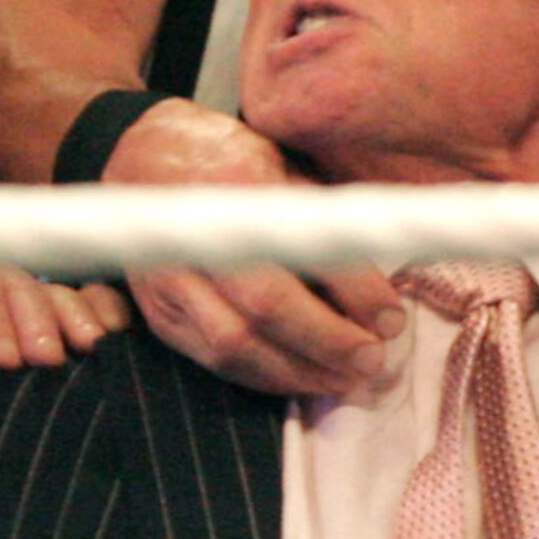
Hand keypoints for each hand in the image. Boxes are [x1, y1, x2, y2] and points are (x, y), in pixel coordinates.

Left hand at [0, 267, 134, 375]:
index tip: (6, 360)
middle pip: (19, 281)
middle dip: (37, 318)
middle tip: (47, 360)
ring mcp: (25, 297)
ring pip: (56, 288)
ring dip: (75, 316)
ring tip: (88, 347)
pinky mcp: (57, 316)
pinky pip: (90, 298)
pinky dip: (105, 310)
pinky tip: (112, 333)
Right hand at [70, 96, 403, 397]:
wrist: (145, 157)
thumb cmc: (233, 159)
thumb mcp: (285, 167)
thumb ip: (322, 222)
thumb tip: (379, 292)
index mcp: (238, 182)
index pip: (305, 248)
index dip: (356, 290)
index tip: (393, 318)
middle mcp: (196, 232)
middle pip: (266, 305)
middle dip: (328, 342)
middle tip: (374, 361)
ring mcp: (168, 277)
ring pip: (235, 344)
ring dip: (298, 373)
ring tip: (345, 381)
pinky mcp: (159, 312)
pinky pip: (212, 360)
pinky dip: (263, 378)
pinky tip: (302, 379)